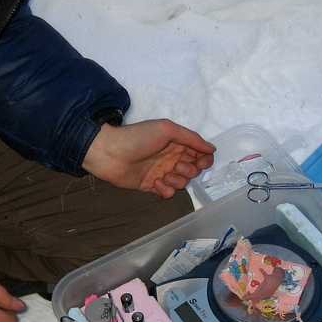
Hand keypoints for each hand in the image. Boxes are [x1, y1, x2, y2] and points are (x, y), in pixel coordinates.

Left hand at [82, 119, 215, 198]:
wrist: (110, 152)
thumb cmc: (137, 137)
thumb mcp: (167, 129)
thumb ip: (191, 138)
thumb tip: (212, 148)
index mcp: (176, 143)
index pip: (199, 153)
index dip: (204, 159)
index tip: (201, 163)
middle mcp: (171, 157)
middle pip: (193, 169)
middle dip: (190, 170)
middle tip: (176, 166)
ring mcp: (161, 172)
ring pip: (182, 182)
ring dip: (178, 181)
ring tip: (164, 175)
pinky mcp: (151, 185)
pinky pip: (168, 193)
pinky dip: (166, 190)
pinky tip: (156, 184)